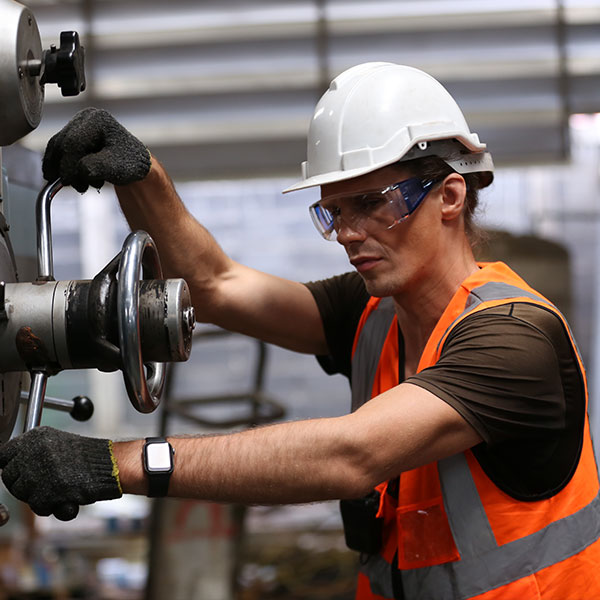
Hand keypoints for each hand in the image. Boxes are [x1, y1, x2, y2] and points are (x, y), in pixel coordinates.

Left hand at [0, 426, 121, 519]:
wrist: (112, 464)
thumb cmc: (87, 457)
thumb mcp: (57, 442)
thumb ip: (32, 451)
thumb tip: (6, 466)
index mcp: (37, 436)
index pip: (4, 454)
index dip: (11, 467)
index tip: (18, 473)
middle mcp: (36, 450)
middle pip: (9, 476)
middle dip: (23, 485)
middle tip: (43, 484)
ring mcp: (43, 469)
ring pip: (22, 494)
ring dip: (37, 497)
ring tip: (57, 489)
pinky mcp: (50, 489)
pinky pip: (37, 506)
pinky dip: (50, 506)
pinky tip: (64, 497)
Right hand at [42, 107, 151, 192]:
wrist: (133, 163)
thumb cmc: (129, 162)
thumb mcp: (117, 167)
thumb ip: (99, 167)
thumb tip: (80, 170)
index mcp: (98, 119)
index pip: (74, 142)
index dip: (69, 164)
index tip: (70, 182)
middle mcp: (85, 118)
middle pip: (63, 144)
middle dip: (67, 169)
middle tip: (80, 187)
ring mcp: (77, 125)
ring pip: (57, 148)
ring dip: (63, 169)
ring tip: (82, 185)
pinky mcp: (71, 136)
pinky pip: (57, 151)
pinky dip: (58, 166)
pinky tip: (64, 179)